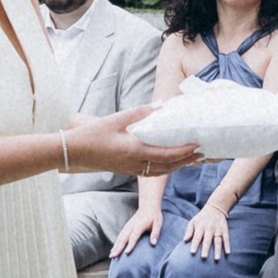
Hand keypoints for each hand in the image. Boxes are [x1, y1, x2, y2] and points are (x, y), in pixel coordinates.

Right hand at [82, 102, 201, 178]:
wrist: (74, 152)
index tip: (198, 144)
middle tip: (202, 153)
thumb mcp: (116, 119)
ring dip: (177, 166)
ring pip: (161, 171)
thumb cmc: (93, 134)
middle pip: (168, 166)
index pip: (166, 154)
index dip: (184, 151)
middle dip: (186, 160)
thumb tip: (162, 105)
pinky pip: (152, 172)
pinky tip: (169, 162)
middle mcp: (136, 164)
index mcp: (135, 151)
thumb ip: (140, 112)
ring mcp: (131, 169)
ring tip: (190, 158)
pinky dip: (165, 167)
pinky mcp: (127, 170)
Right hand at [110, 210, 155, 262]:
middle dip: (118, 248)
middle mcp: (131, 226)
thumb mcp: (158, 224)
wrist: (148, 205)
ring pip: (120, 237)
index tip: (126, 253)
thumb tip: (153, 244)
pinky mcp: (127, 227)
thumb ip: (155, 233)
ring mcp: (128, 226)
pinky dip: (116, 243)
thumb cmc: (154, 216)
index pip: (134, 237)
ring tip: (111, 255)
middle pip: (123, 238)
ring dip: (115, 246)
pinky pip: (120, 236)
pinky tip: (114, 249)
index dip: (130, 245)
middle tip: (113, 256)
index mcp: (139, 225)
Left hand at [184, 201, 233, 261]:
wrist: (215, 208)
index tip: (192, 252)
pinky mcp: (225, 230)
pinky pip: (226, 238)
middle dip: (205, 248)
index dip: (194, 244)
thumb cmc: (201, 218)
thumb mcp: (193, 222)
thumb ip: (189, 231)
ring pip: (218, 241)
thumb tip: (184, 240)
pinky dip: (227, 245)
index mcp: (200, 227)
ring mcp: (218, 230)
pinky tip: (228, 253)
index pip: (197, 237)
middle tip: (204, 257)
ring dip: (217, 250)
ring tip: (217, 259)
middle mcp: (209, 229)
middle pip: (207, 240)